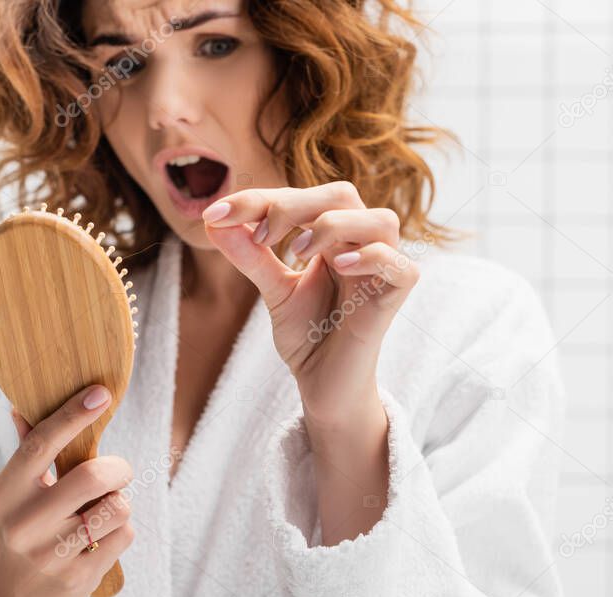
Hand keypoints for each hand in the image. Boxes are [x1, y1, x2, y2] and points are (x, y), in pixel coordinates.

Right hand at [0, 385, 134, 596]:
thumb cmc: (26, 526)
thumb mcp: (17, 492)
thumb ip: (28, 449)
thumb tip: (22, 405)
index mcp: (6, 492)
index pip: (41, 444)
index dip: (73, 415)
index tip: (101, 393)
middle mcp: (23, 522)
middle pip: (95, 476)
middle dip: (119, 469)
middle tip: (117, 474)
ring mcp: (49, 554)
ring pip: (118, 507)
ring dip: (120, 504)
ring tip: (101, 512)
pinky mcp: (77, 577)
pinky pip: (125, 535)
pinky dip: (121, 531)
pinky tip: (101, 540)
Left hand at [203, 181, 418, 421]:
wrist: (325, 385)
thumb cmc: (308, 335)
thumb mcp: (273, 289)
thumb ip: (250, 255)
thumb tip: (212, 220)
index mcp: (335, 235)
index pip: (302, 198)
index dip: (259, 199)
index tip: (216, 216)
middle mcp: (363, 244)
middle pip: (341, 195)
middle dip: (294, 205)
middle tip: (262, 235)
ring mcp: (384, 269)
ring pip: (381, 220)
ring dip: (334, 225)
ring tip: (296, 253)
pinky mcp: (397, 297)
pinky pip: (400, 266)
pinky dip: (372, 257)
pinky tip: (339, 266)